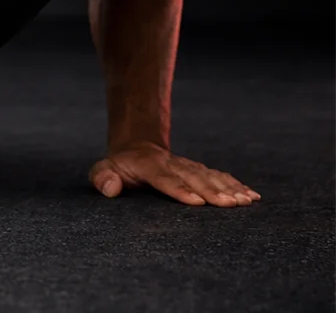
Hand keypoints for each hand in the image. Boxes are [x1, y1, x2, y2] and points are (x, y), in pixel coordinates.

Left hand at [89, 141, 261, 206]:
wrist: (137, 149)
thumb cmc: (119, 168)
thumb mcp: (103, 170)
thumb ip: (102, 177)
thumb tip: (110, 188)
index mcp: (148, 165)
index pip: (164, 178)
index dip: (180, 190)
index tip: (196, 202)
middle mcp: (172, 164)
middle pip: (194, 178)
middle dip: (213, 191)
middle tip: (231, 205)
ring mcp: (188, 166)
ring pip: (211, 176)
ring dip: (230, 188)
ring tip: (247, 201)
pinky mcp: (200, 170)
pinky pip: (220, 176)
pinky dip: (237, 185)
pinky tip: (253, 196)